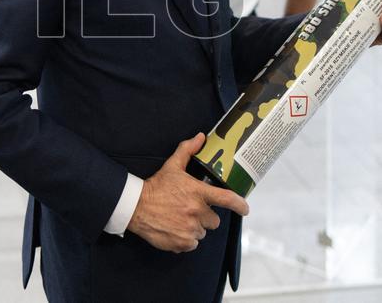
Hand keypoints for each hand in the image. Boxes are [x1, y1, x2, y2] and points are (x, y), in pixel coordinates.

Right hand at [127, 133, 248, 252]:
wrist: (135, 206)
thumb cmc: (156, 186)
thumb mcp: (172, 166)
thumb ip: (187, 151)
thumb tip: (200, 137)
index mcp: (197, 193)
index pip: (227, 199)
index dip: (240, 205)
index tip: (245, 209)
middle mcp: (196, 212)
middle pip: (215, 221)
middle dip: (206, 217)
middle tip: (191, 210)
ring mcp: (189, 229)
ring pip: (203, 233)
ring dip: (195, 228)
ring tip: (180, 219)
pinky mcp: (182, 242)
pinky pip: (192, 244)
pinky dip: (186, 239)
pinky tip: (175, 229)